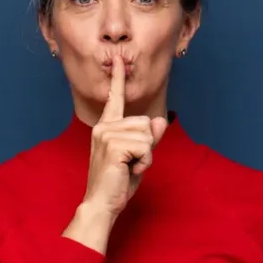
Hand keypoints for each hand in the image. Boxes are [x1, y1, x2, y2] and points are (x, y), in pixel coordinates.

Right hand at [82, 55, 167, 216]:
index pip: (114, 99)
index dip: (118, 79)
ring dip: (146, 155)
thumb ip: (149, 139)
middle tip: (130, 163)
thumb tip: (161, 121)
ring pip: (147, 134)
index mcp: (106, 127)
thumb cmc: (118, 182)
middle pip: (145, 123)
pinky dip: (144, 162)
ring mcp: (106, 134)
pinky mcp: (113, 145)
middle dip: (147, 146)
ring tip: (129, 167)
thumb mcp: (138, 157)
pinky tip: (129, 170)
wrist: (102, 203)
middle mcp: (104, 127)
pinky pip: (146, 146)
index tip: (118, 60)